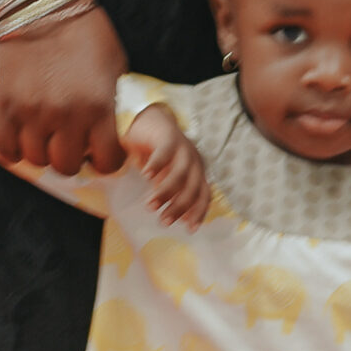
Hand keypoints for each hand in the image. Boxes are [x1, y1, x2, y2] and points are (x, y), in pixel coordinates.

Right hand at [0, 6, 129, 175]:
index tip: (103, 152)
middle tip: (72, 143)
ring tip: (47, 137)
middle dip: (73, 158)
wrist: (44, 6)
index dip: (107, 160)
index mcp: (99, 106)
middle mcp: (66, 115)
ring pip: (36, 159)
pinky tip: (22, 138)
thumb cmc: (87, 32)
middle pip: (66, 165)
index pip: (106, 162)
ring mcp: (32, 112)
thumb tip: (112, 129)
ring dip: (43, 152)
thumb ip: (114, 101)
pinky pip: (6, 147)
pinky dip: (14, 149)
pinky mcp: (6, 104)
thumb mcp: (116, 66)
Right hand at [124, 106, 210, 229]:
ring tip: (150, 205)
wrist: (150, 121)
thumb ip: (173, 192)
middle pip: (192, 188)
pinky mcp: (169, 137)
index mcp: (197, 172)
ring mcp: (183, 148)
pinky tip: (145, 175)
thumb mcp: (167, 176)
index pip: (204, 195)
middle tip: (164, 221)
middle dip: (179, 207)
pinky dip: (156, 165)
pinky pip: (164, 153)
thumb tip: (173, 217)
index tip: (189, 229)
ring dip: (165, 192)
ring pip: (179, 174)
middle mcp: (194, 161)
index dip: (199, 212)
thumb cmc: (159, 154)